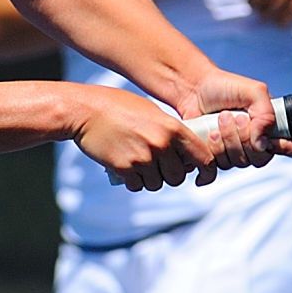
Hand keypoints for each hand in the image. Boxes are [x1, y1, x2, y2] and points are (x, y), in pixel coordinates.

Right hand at [73, 86, 218, 191]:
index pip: (203, 158)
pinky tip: (126, 166)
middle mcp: (161, 144)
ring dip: (150, 179)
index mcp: (173, 128)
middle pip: (177, 177)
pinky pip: (138, 185)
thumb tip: (185, 154)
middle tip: (157, 165)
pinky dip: (134, 180)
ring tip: (138, 163)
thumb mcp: (151, 112)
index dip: (206, 172)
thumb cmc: (118, 107)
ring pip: (157, 184)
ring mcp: (143, 157)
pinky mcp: (124, 168)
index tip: (201, 178)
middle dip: (169, 175)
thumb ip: (170, 131)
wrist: (85, 111)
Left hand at [179, 69, 291, 169]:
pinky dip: (214, 150)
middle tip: (236, 117)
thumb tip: (262, 143)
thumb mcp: (254, 92)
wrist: (194, 89)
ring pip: (240, 162)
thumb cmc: (225, 87)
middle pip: (262, 159)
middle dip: (246, 139)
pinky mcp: (218, 157)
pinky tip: (210, 135)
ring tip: (220, 119)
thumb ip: (266, 115)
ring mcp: (238, 151)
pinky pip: (221, 167)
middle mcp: (259, 143)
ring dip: (228, 140)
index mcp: (274, 127)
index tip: (276, 140)